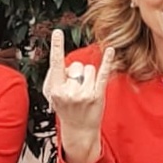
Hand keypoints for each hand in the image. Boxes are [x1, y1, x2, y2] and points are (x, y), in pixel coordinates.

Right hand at [41, 30, 114, 162]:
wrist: (78, 130)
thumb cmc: (66, 109)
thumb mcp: (52, 96)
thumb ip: (54, 78)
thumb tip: (63, 64)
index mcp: (55, 89)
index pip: (55, 64)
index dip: (56, 47)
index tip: (57, 32)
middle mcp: (69, 91)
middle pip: (76, 65)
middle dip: (77, 72)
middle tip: (76, 88)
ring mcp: (84, 93)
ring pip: (88, 69)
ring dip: (88, 76)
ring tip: (85, 91)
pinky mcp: (98, 95)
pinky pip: (103, 73)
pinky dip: (107, 61)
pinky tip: (110, 50)